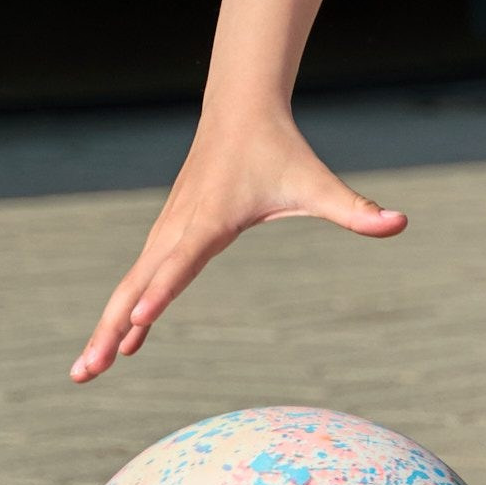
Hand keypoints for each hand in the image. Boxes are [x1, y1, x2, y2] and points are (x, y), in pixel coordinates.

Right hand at [70, 117, 405, 381]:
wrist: (241, 111)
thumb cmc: (281, 151)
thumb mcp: (317, 184)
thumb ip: (355, 210)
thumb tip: (400, 222)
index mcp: (212, 220)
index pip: (182, 263)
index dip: (161, 294)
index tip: (136, 327)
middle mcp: (180, 227)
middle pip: (138, 286)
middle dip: (110, 330)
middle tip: (86, 373)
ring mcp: (167, 230)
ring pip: (129, 286)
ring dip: (106, 328)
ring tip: (85, 372)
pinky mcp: (165, 233)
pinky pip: (138, 278)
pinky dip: (122, 310)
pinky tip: (120, 343)